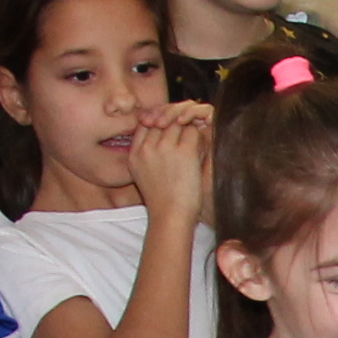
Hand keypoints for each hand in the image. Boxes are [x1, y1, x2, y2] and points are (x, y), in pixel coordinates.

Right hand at [125, 98, 213, 222]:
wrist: (171, 217)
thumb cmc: (163, 202)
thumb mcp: (144, 176)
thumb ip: (147, 154)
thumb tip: (160, 133)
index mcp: (134, 154)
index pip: (144, 124)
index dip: (159, 123)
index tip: (170, 133)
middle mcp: (147, 148)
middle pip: (162, 120)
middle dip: (175, 125)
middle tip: (186, 136)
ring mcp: (164, 148)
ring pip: (178, 123)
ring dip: (188, 130)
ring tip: (195, 145)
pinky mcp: (184, 151)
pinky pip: (193, 132)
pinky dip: (200, 138)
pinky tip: (202, 149)